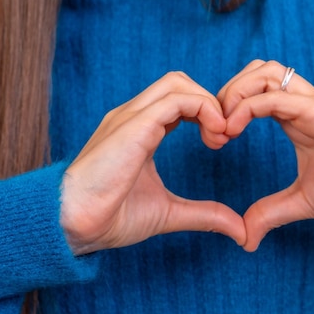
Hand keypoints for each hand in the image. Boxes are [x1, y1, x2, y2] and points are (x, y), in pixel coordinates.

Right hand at [61, 72, 245, 254]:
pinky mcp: (134, 125)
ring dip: (209, 104)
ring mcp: (131, 117)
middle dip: (211, 102)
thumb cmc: (111, 217)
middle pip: (180, 83)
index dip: (207, 114)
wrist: (73, 224)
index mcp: (139, 131)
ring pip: (178, 83)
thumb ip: (204, 215)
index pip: (179, 101)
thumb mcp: (170, 213)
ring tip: (221, 136)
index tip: (221, 142)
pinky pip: (176, 99)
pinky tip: (215, 136)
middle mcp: (134, 117)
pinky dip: (204, 109)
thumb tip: (239, 230)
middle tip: (226, 136)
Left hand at [218, 60, 313, 251]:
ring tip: (223, 129)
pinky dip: (246, 107)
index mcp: (296, 118)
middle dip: (225, 93)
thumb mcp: (304, 202)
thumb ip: (272, 212)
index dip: (226, 108)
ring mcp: (311, 104)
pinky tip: (233, 132)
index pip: (253, 91)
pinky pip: (274, 96)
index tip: (214, 142)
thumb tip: (245, 237)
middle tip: (214, 131)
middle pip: (254, 71)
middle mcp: (302, 104)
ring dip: (233, 94)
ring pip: (263, 71)